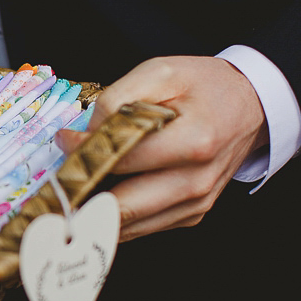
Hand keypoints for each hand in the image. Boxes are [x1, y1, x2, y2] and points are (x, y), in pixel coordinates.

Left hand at [55, 56, 267, 241]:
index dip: (84, 155)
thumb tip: (80, 137)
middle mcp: (197, 183)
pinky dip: (115, 219)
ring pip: (129, 227)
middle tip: (50, 195)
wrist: (250, 106)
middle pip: (122, 209)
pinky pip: (143, 227)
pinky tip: (96, 202)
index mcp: (194, 143)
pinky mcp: (192, 216)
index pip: (122, 161)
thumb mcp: (160, 72)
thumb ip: (116, 101)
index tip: (63, 142)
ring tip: (64, 202)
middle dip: (79, 203)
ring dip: (92, 217)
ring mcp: (196, 205)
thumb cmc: (204, 86)